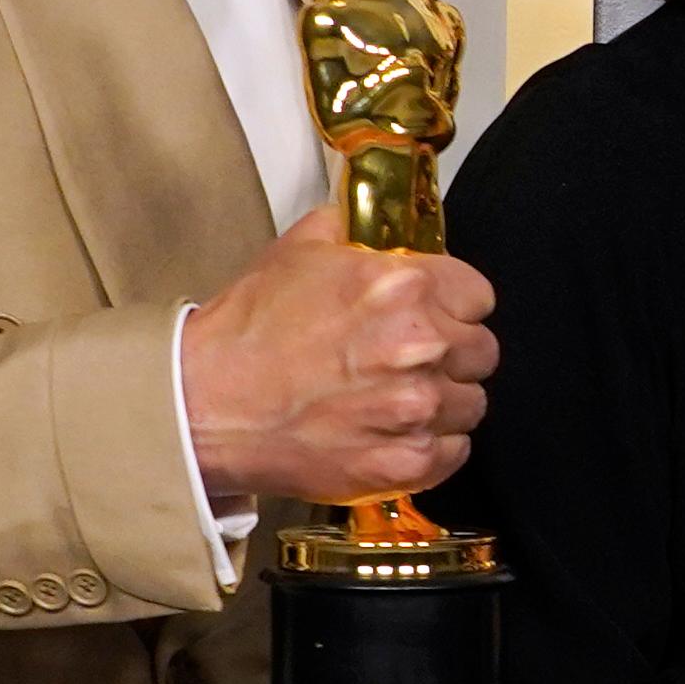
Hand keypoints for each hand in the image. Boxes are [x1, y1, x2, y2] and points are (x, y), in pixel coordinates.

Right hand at [181, 202, 494, 506]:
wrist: (203, 406)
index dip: (455, 305)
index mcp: (401, 288)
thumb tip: (367, 222)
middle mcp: (419, 346)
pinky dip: (430, 445)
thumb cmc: (245, 335)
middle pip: (481, 350)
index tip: (437, 314)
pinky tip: (390, 431)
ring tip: (392, 398)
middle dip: (451, 353)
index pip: (478, 295)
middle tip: (407, 360)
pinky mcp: (405, 461)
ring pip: (471, 403)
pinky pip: (454, 451)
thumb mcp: (295, 253)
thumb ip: (348, 232)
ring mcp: (415, 409)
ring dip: (442, 401)